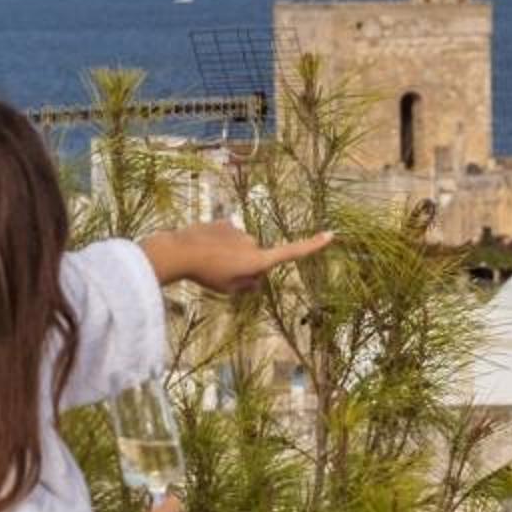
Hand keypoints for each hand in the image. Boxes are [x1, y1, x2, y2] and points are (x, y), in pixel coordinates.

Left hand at [143, 221, 333, 295]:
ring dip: (229, 254)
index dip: (312, 245)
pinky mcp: (223, 222)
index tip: (330, 234)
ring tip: (208, 264)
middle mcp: (253, 242)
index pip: (291, 252)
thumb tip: (255, 279)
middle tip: (223, 276)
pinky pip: (226, 236)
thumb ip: (247, 285)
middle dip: (245, 265)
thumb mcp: (229, 289)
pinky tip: (202, 250)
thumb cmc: (207, 275)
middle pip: (257, 257)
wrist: (180, 252)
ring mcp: (238, 230)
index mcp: (258, 259)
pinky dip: (218, 244)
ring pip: (239, 246)